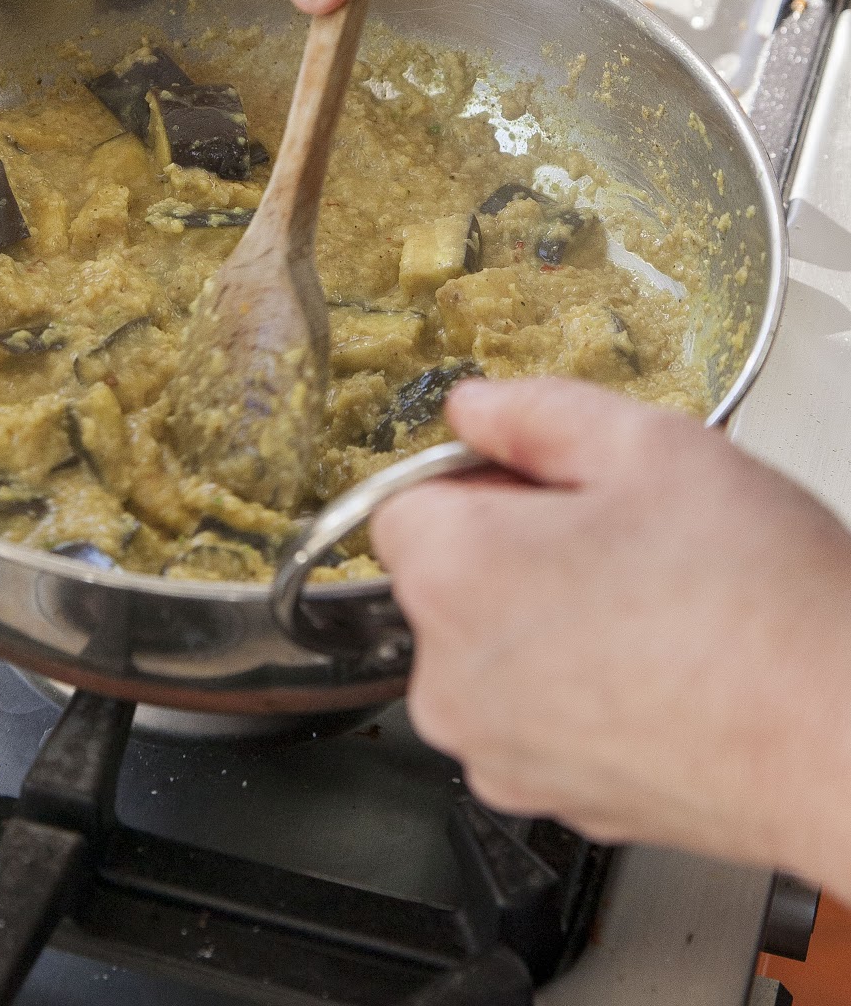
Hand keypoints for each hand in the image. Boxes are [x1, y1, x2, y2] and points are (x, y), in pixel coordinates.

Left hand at [371, 377, 850, 900]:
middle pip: (440, 579)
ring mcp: (495, 750)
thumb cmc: (760, 600)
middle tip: (613, 539)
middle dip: (508, 547)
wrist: (843, 738)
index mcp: (454, 574)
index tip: (542, 484)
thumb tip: (473, 408)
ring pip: (486, 650)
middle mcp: (450, 677)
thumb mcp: (647, 446)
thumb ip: (532, 411)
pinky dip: (571, 690)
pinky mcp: (546, 798)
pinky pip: (528, 715)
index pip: (399, 502)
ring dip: (540, 620)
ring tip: (645, 607)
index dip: (475, 479)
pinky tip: (651, 669)